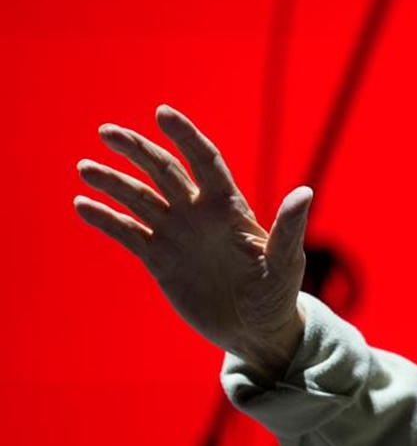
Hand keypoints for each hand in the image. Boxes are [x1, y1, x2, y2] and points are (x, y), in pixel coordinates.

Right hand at [73, 104, 311, 379]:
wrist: (255, 333)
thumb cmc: (278, 296)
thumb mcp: (286, 263)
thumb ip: (289, 227)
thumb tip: (305, 192)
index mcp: (229, 208)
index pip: (204, 161)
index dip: (185, 136)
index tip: (163, 113)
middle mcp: (198, 214)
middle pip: (163, 171)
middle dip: (137, 150)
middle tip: (107, 133)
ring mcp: (176, 234)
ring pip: (139, 198)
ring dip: (113, 182)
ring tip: (86, 168)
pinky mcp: (159, 259)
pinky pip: (128, 233)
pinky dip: (106, 219)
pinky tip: (83, 205)